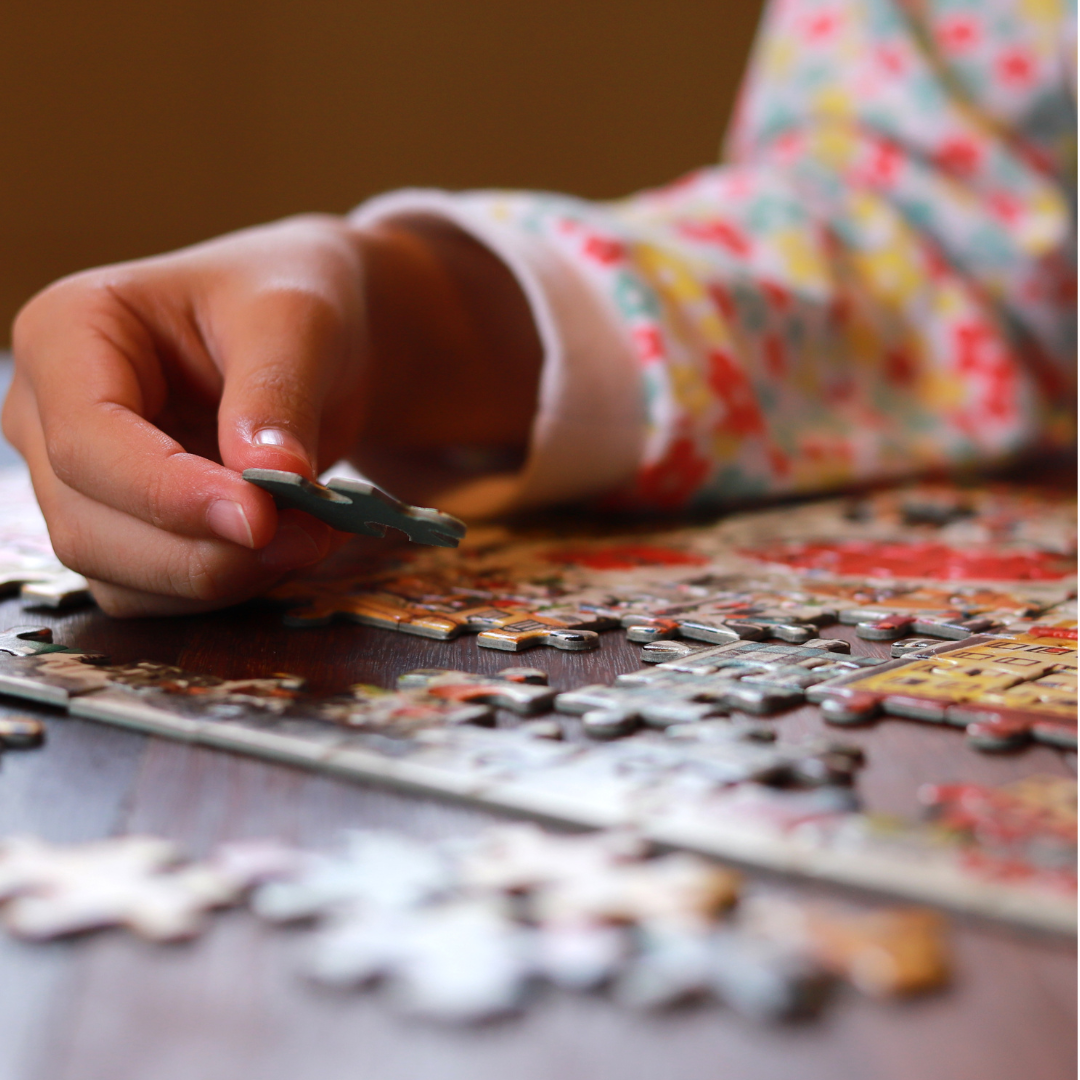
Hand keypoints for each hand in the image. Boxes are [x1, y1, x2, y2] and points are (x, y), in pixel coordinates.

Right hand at [3, 214, 367, 615]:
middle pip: (90, 525)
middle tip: (312, 536)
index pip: (87, 441)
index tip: (262, 518)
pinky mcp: (120, 527)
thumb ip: (276, 396)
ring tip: (315, 536)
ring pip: (119, 575)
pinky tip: (290, 548)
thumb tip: (267, 478)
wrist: (310, 339)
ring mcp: (76, 480)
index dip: (170, 494)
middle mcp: (47, 412)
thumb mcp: (296, 322)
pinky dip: (226, 586)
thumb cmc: (288, 302)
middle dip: (205, 551)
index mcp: (67, 332)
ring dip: (223, 578)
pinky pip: (155, 591)